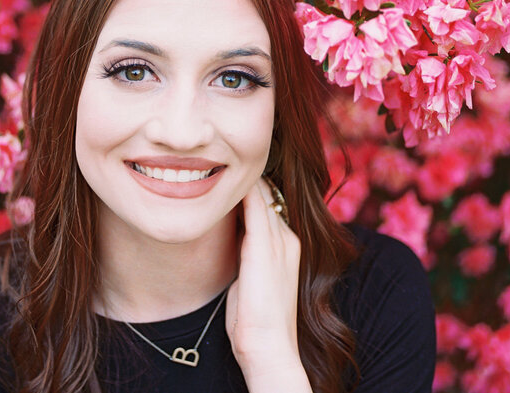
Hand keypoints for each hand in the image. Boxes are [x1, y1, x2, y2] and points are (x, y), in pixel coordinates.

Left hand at [225, 177, 310, 391]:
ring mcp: (280, 241)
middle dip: (246, 180)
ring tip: (220, 164)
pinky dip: (243, 191)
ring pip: (262, 195)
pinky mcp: (266, 246)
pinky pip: (256, 206)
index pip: (270, 206)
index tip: (227, 177)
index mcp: (288, 247)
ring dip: (243, 180)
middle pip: (268, 196)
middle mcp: (289, 239)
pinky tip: (227, 179)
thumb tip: (230, 239)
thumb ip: (246, 256)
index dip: (251, 190)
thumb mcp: (251, 280)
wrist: (268, 347)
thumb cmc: (255, 322)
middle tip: (221, 162)